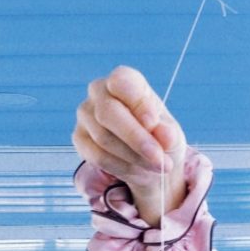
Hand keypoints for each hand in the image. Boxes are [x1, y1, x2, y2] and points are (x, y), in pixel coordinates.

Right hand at [75, 65, 188, 220]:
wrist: (147, 159)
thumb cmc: (159, 136)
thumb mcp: (170, 134)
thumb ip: (168, 133)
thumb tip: (166, 136)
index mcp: (124, 80)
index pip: (121, 81)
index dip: (136, 102)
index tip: (153, 122)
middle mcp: (98, 92)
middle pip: (107, 112)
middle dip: (136, 138)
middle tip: (160, 159)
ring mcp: (85, 115)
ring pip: (103, 138)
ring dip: (133, 156)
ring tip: (157, 166)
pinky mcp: (79, 138)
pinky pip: (97, 156)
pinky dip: (121, 166)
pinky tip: (138, 169)